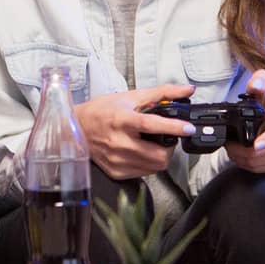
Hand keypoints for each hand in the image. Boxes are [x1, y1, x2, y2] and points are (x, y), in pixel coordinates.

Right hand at [74, 84, 195, 179]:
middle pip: (157, 154)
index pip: (150, 125)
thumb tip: (186, 90)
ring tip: (156, 144)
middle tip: (169, 138)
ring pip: (154, 166)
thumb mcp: (131, 97)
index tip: (188, 128)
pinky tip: (144, 152)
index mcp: (122, 120)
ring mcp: (116, 160)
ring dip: (162, 156)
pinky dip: (150, 164)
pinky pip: (144, 173)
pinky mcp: (115, 172)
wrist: (76, 129)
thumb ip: (162, 93)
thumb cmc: (102, 111)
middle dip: (170, 147)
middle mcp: (118, 142)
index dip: (172, 127)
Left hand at [226, 70, 264, 174]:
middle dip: (243, 151)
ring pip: (262, 163)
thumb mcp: (261, 89)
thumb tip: (257, 84)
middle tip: (230, 145)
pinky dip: (250, 166)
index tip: (256, 144)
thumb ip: (259, 81)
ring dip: (244, 159)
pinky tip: (245, 156)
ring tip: (234, 149)